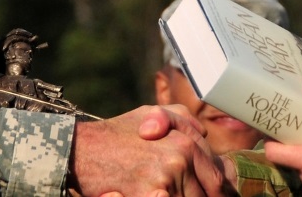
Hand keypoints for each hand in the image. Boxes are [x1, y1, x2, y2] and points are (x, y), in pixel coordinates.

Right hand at [70, 105, 229, 196]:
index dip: (219, 193)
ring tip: (160, 189)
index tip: (218, 196)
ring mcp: (165, 176)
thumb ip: (182, 120)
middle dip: (197, 196)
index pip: (216, 177)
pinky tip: (152, 193)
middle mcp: (180, 157)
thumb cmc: (116, 134)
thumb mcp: (151, 114)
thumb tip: (204, 134)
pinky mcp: (149, 194)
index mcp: (186, 141)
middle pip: (204, 195)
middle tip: (176, 190)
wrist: (81, 150)